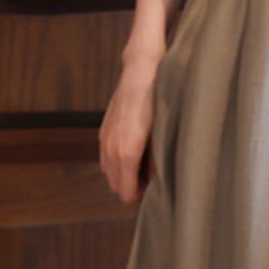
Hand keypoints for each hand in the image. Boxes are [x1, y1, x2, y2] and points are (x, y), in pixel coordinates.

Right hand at [99, 62, 158, 204]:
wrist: (141, 70)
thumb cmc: (159, 101)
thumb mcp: (164, 133)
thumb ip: (158, 160)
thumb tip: (158, 180)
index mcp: (126, 152)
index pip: (125, 192)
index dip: (139, 198)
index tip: (154, 195)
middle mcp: (111, 149)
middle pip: (116, 186)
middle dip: (132, 189)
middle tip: (152, 184)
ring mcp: (105, 139)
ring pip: (109, 172)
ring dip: (123, 176)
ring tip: (145, 171)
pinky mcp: (104, 131)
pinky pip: (106, 158)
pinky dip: (117, 164)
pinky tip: (134, 156)